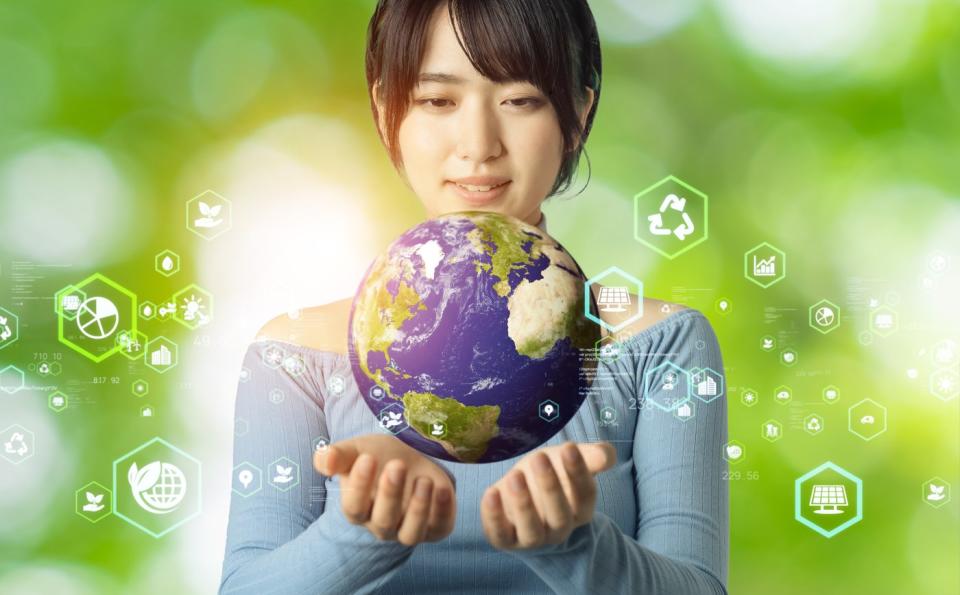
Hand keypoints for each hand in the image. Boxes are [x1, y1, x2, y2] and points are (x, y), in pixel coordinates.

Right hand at [314, 434, 455, 545]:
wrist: (412, 457)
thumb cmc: (379, 456)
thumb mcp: (357, 450)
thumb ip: (337, 455)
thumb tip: (324, 460)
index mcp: (358, 509)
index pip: (353, 508)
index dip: (359, 486)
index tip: (368, 458)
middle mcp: (382, 525)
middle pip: (383, 521)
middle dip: (390, 494)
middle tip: (397, 465)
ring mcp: (409, 528)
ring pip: (410, 534)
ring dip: (418, 509)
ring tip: (423, 480)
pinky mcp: (436, 526)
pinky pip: (440, 527)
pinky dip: (443, 511)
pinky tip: (443, 488)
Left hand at [481, 441, 615, 549]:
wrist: (521, 500)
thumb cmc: (549, 476)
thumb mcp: (567, 461)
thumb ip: (591, 456)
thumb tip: (605, 455)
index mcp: (580, 510)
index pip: (585, 494)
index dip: (578, 472)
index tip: (569, 448)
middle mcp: (558, 529)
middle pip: (560, 514)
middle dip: (550, 486)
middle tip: (539, 457)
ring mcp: (531, 537)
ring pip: (531, 529)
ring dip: (523, 504)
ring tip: (515, 476)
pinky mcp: (505, 539)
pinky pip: (500, 534)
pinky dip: (494, 517)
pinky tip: (491, 493)